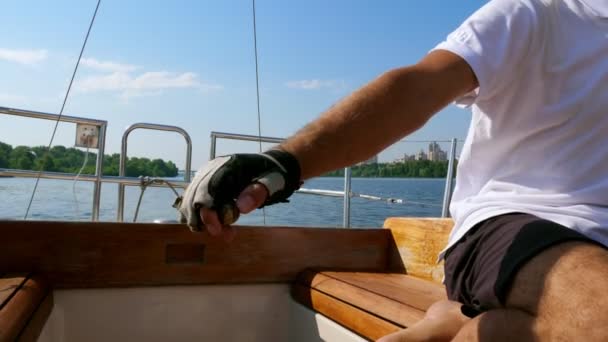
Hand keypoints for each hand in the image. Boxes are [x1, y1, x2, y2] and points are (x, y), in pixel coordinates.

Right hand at [178, 150, 300, 239]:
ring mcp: (206, 175)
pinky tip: (218, 226)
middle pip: (194, 197)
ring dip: (203, 221)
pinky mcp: (205, 184)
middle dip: (204, 220)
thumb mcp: (272, 183)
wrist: (271, 166)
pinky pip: (194, 203)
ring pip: (190, 202)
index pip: (208, 190)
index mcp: (228, 165)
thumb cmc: (274, 175)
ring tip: (225, 231)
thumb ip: (258, 194)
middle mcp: (212, 168)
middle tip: (225, 234)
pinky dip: (202, 217)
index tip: (217, 231)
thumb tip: (241, 208)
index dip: (208, 212)